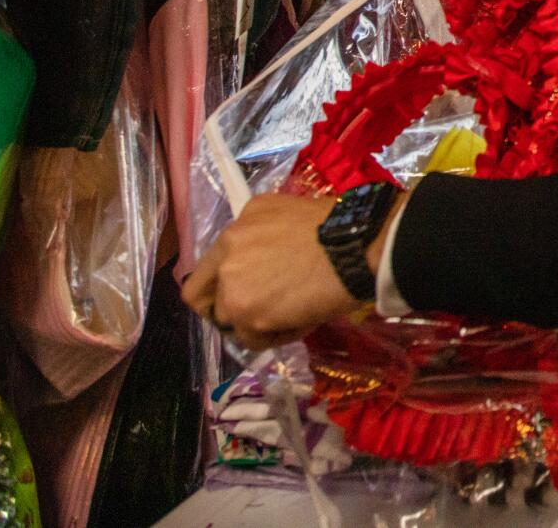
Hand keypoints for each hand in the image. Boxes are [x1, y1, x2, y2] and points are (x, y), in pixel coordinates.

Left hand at [181, 193, 361, 350]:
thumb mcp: (289, 217)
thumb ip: (264, 238)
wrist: (358, 247)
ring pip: (230, 321)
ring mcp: (233, 285)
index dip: (221, 286)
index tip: (244, 293)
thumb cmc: (338, 228)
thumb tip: (268, 261)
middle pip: (200, 298)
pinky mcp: (247, 314)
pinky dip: (276, 337)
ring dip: (256, 324)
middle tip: (252, 316)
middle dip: (223, 311)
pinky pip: (253, 339)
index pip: (206, 267)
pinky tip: (302, 322)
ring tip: (292, 316)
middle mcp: (226, 254)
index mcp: (237, 228)